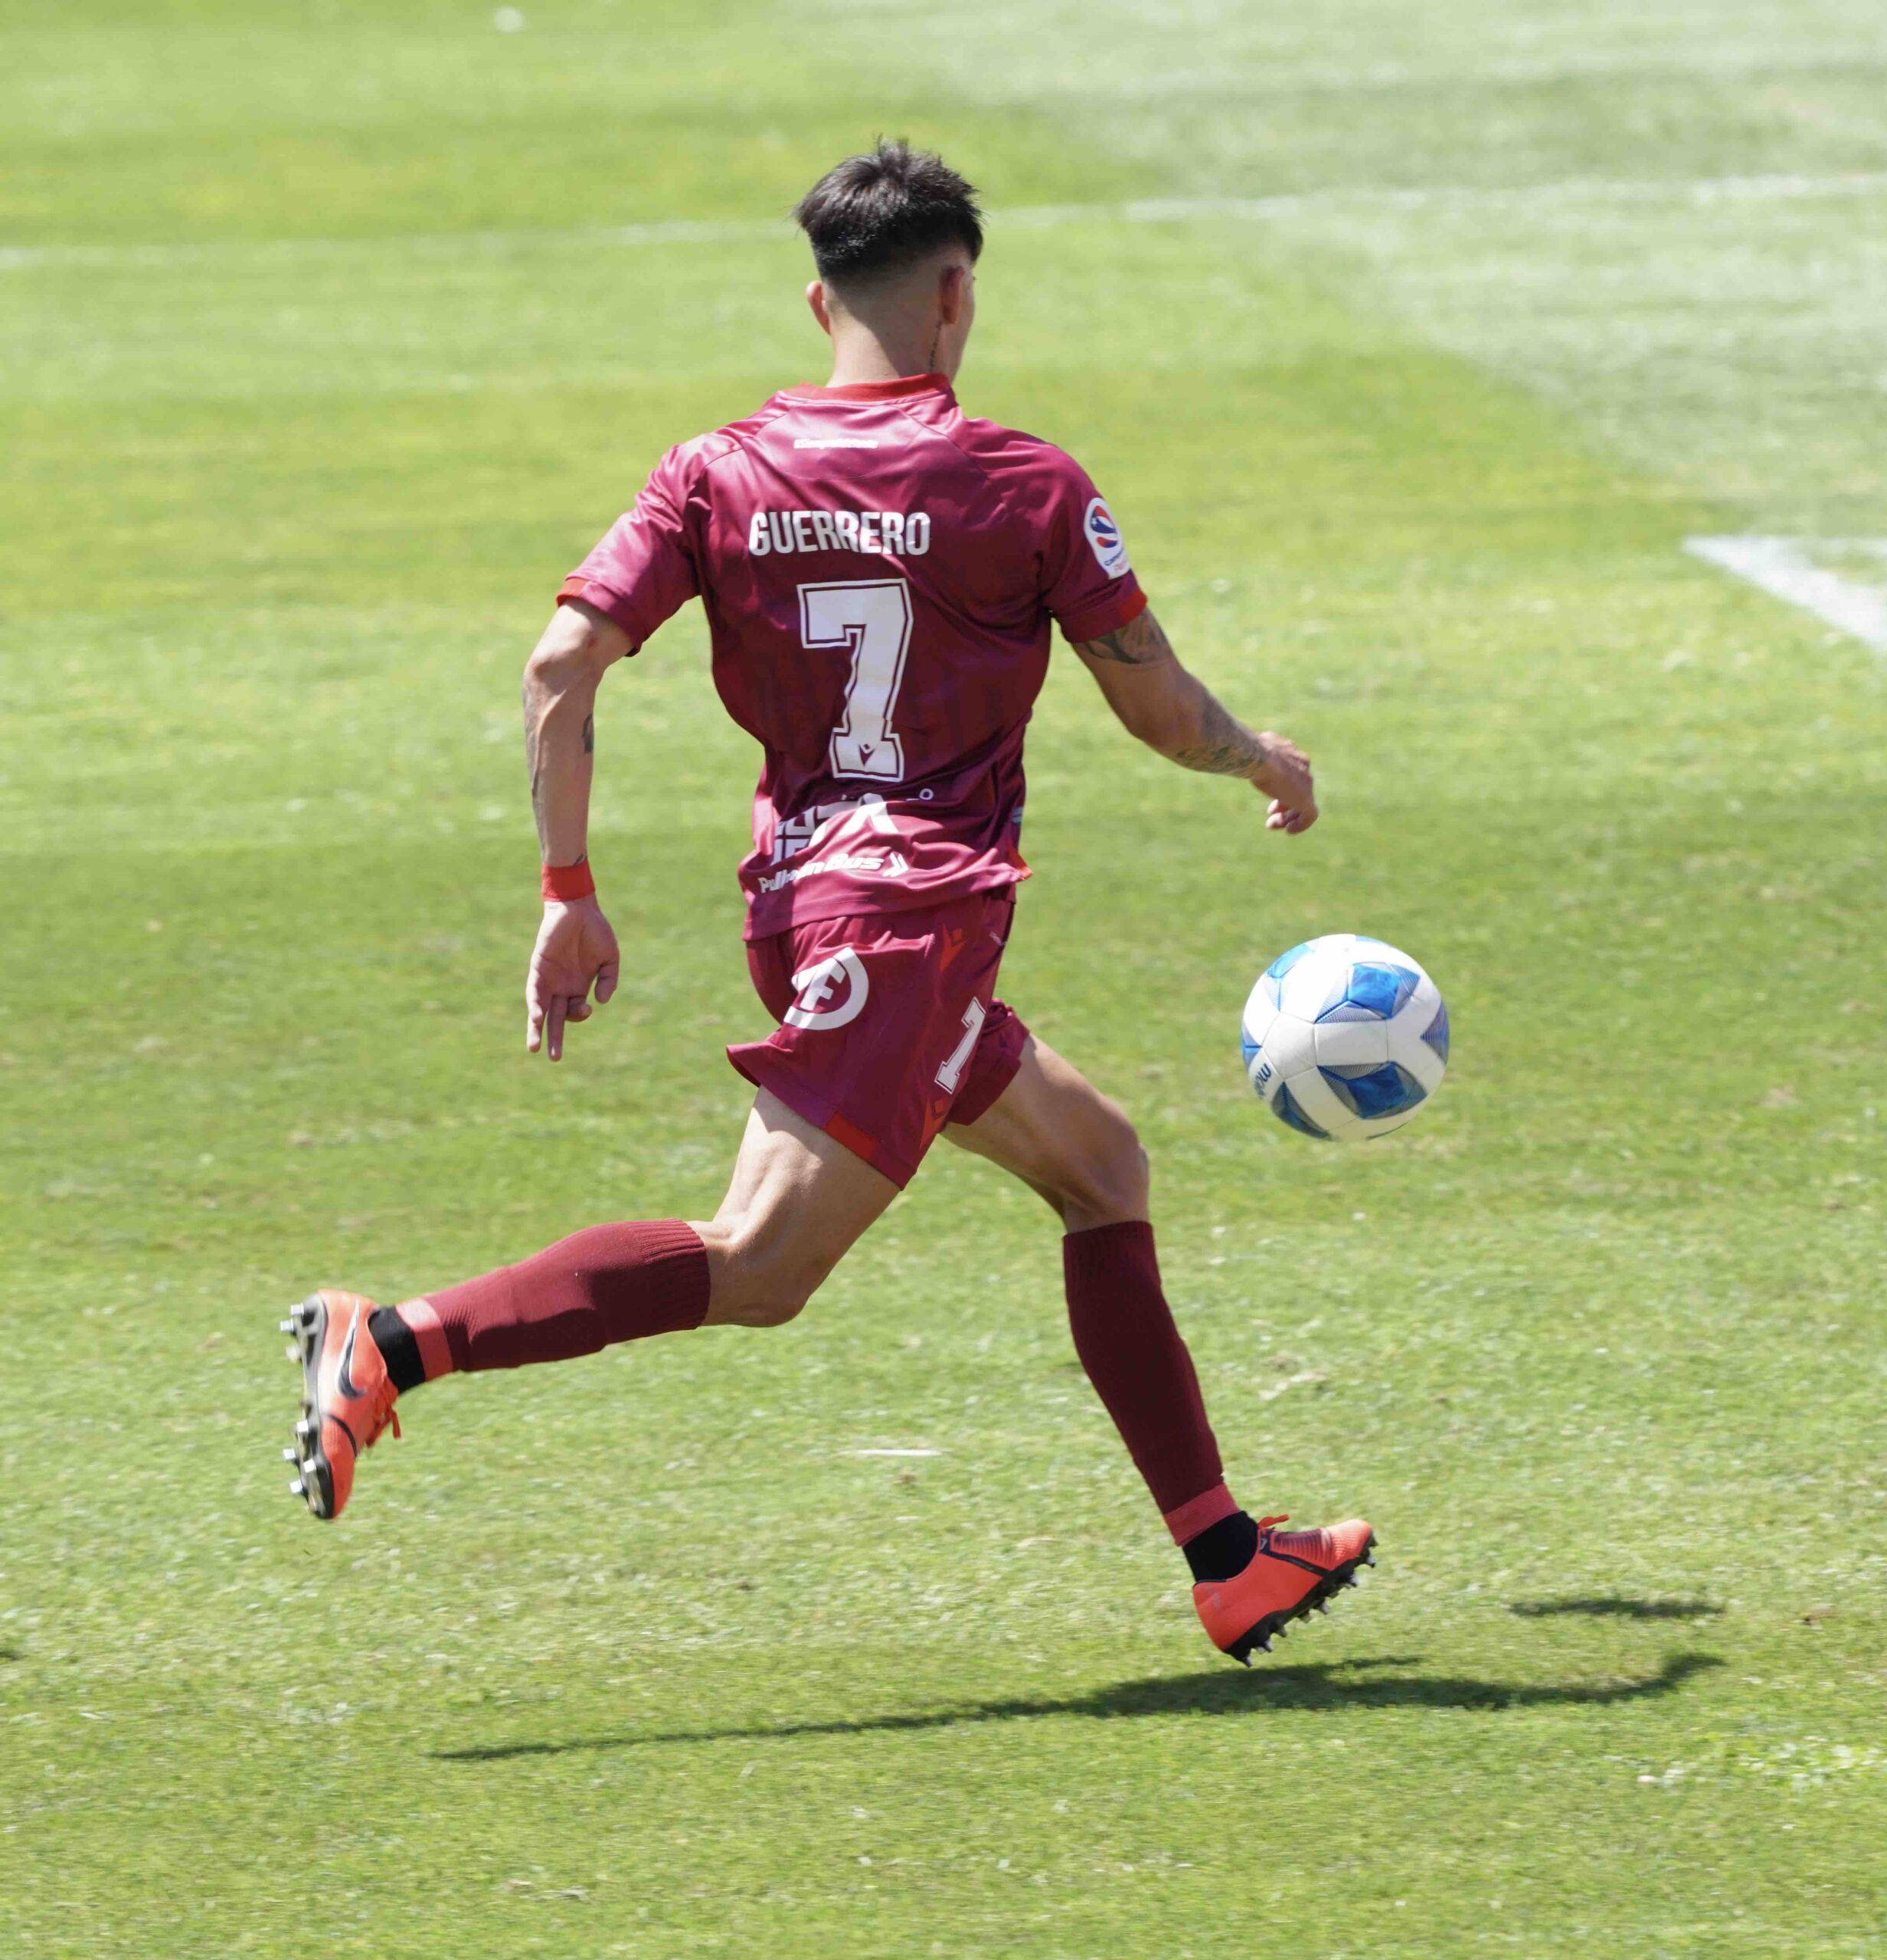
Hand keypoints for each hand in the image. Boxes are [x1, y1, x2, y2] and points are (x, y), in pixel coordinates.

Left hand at [525, 896, 619, 1060]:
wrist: (578, 908)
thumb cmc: (596, 930)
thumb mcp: (610, 958)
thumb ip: (609, 980)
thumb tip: (602, 1001)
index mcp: (579, 986)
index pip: (576, 1011)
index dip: (581, 1015)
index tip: (588, 1007)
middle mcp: (562, 986)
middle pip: (556, 1018)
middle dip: (555, 1039)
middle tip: (554, 1059)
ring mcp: (549, 978)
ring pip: (541, 1009)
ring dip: (537, 1029)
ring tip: (534, 1048)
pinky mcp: (538, 968)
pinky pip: (534, 991)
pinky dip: (535, 1005)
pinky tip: (537, 1017)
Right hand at [1250, 732, 1317, 833]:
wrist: (1258, 756)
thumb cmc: (1249, 752)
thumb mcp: (1249, 751)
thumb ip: (1251, 755)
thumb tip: (1239, 755)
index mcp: (1290, 752)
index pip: (1290, 771)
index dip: (1279, 785)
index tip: (1266, 791)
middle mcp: (1302, 765)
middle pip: (1298, 787)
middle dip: (1284, 802)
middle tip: (1270, 813)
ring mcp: (1306, 782)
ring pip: (1304, 802)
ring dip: (1288, 816)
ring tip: (1271, 825)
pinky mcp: (1306, 799)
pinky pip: (1310, 816)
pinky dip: (1301, 825)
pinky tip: (1289, 831)